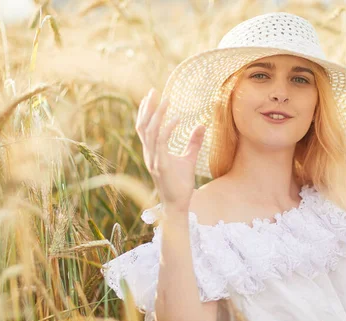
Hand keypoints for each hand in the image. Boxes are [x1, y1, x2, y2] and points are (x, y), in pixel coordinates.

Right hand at [136, 88, 205, 211]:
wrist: (178, 204)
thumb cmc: (181, 184)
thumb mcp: (189, 159)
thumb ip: (193, 142)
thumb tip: (202, 125)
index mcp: (152, 151)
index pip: (144, 127)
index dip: (146, 111)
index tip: (152, 96)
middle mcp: (149, 154)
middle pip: (143, 126)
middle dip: (148, 107)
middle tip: (154, 91)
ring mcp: (153, 159)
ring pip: (150, 132)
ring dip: (157, 114)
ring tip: (167, 100)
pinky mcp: (161, 165)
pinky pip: (161, 142)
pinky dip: (168, 128)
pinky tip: (177, 118)